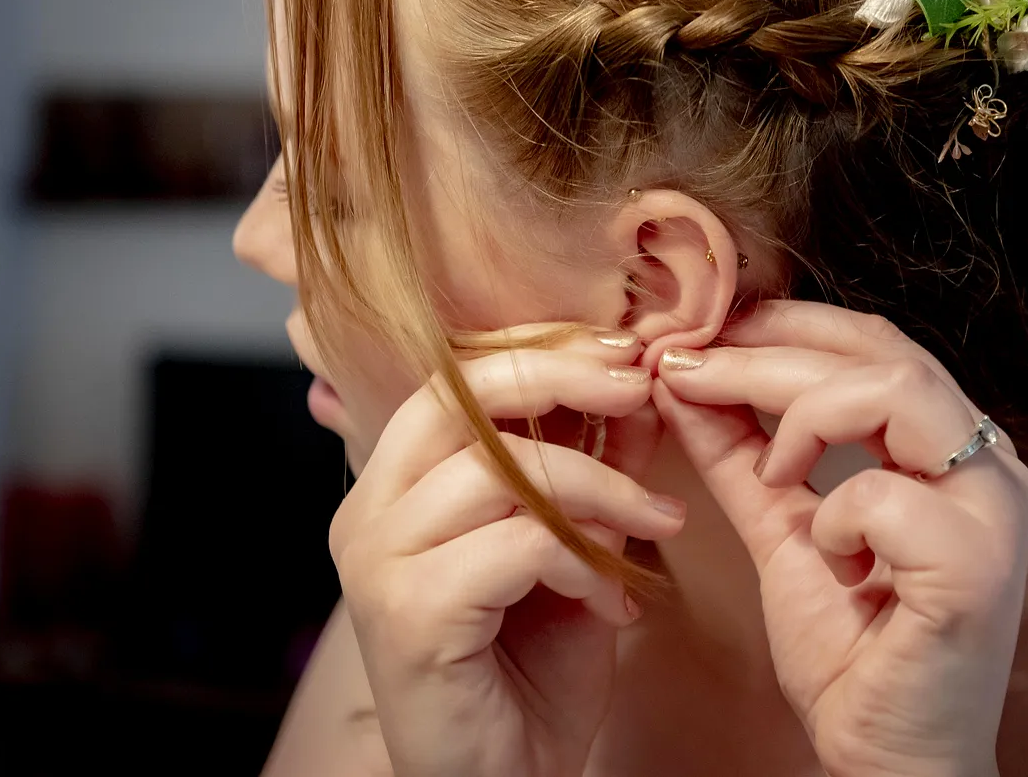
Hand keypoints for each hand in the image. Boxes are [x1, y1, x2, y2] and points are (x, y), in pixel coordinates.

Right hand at [329, 326, 686, 776]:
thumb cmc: (532, 673)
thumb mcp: (577, 549)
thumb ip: (594, 471)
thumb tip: (638, 385)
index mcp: (396, 488)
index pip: (453, 378)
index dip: (540, 353)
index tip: (623, 354)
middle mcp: (368, 514)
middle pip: (457, 397)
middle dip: (561, 379)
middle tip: (637, 388)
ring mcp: (377, 562)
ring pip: (498, 470)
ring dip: (600, 487)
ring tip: (659, 521)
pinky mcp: (407, 613)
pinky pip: (516, 543)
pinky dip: (582, 559)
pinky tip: (612, 600)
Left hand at [652, 302, 1027, 776]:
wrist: (887, 758)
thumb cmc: (851, 652)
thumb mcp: (782, 529)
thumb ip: (740, 454)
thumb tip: (683, 376)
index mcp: (948, 447)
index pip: (873, 342)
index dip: (784, 323)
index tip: (701, 332)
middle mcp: (986, 463)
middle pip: (880, 351)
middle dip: (767, 351)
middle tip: (685, 363)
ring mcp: (992, 510)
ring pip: (895, 390)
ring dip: (801, 413)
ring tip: (766, 470)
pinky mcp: (977, 566)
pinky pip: (885, 495)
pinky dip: (836, 515)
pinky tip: (829, 556)